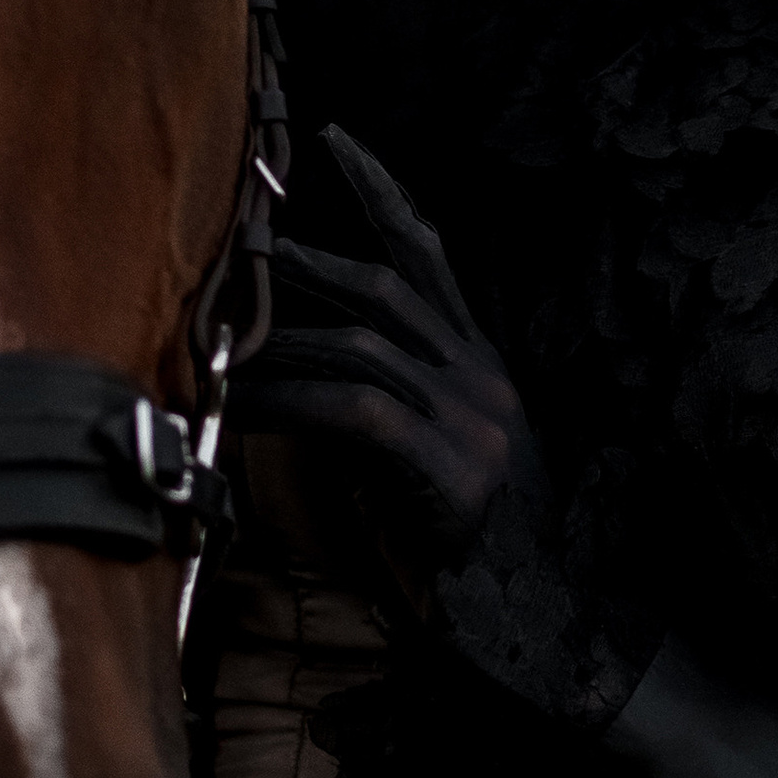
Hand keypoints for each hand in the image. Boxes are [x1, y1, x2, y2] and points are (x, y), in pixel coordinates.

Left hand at [249, 128, 654, 731]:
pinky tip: (246, 407)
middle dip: (309, 253)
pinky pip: (358, 412)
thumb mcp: (429, 473)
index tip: (336, 139)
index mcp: (486, 372)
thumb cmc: (483, 568)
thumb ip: (385, 418)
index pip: (433, 257)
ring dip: (282, 335)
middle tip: (240, 233)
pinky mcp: (453, 473)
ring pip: (366, 340)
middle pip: (392, 282)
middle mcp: (487, 382)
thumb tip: (307, 383)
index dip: (384, 193)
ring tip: (218, 334)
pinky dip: (295, 401)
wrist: (559, 638)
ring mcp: (477, 424)